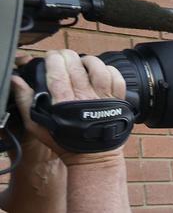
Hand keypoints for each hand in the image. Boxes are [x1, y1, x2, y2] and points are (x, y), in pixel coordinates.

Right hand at [9, 50, 125, 159]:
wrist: (94, 156)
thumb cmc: (65, 141)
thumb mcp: (37, 124)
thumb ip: (24, 101)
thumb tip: (15, 80)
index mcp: (64, 102)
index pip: (58, 71)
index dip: (53, 59)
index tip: (50, 57)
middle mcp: (85, 98)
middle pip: (76, 66)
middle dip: (67, 55)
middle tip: (62, 57)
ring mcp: (104, 98)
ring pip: (98, 68)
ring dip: (88, 60)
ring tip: (81, 62)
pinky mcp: (118, 101)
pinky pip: (117, 78)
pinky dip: (109, 70)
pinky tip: (100, 71)